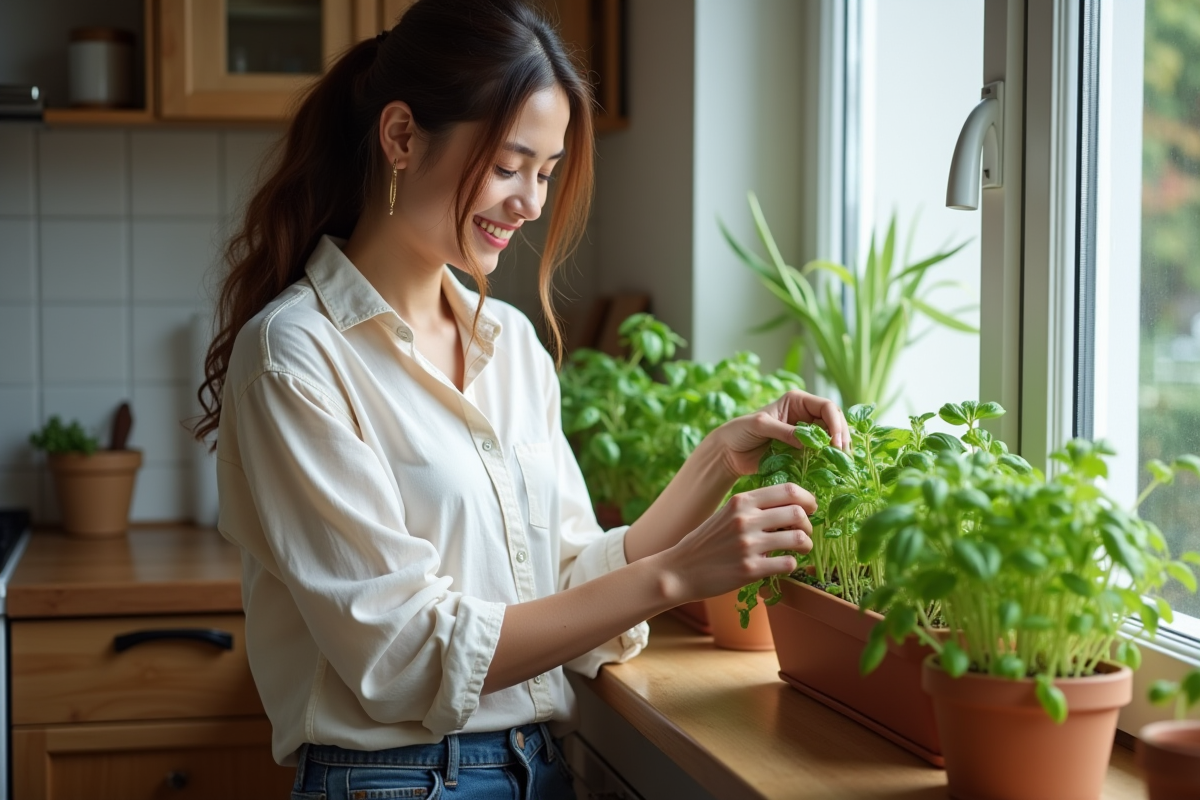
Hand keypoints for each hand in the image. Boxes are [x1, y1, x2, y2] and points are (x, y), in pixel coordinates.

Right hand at [659, 482, 816, 603]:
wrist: (679, 571)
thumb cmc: (705, 542)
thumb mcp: (726, 513)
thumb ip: (752, 507)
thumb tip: (788, 505)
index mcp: (741, 501)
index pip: (788, 490)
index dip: (807, 498)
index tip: (810, 508)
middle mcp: (745, 520)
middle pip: (798, 513)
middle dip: (808, 524)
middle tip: (804, 532)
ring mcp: (748, 545)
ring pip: (799, 539)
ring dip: (806, 545)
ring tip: (800, 549)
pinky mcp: (750, 570)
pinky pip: (788, 563)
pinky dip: (792, 564)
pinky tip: (784, 564)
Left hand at [707, 390, 849, 477]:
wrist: (729, 452)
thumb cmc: (740, 431)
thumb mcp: (761, 425)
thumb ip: (784, 431)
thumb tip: (807, 441)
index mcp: (797, 401)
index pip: (826, 407)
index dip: (835, 423)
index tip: (835, 442)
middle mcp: (804, 415)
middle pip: (834, 422)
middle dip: (841, 436)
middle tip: (843, 455)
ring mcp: (804, 433)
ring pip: (830, 438)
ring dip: (838, 449)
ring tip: (842, 463)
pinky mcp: (802, 450)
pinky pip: (820, 453)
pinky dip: (828, 459)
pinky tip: (832, 468)